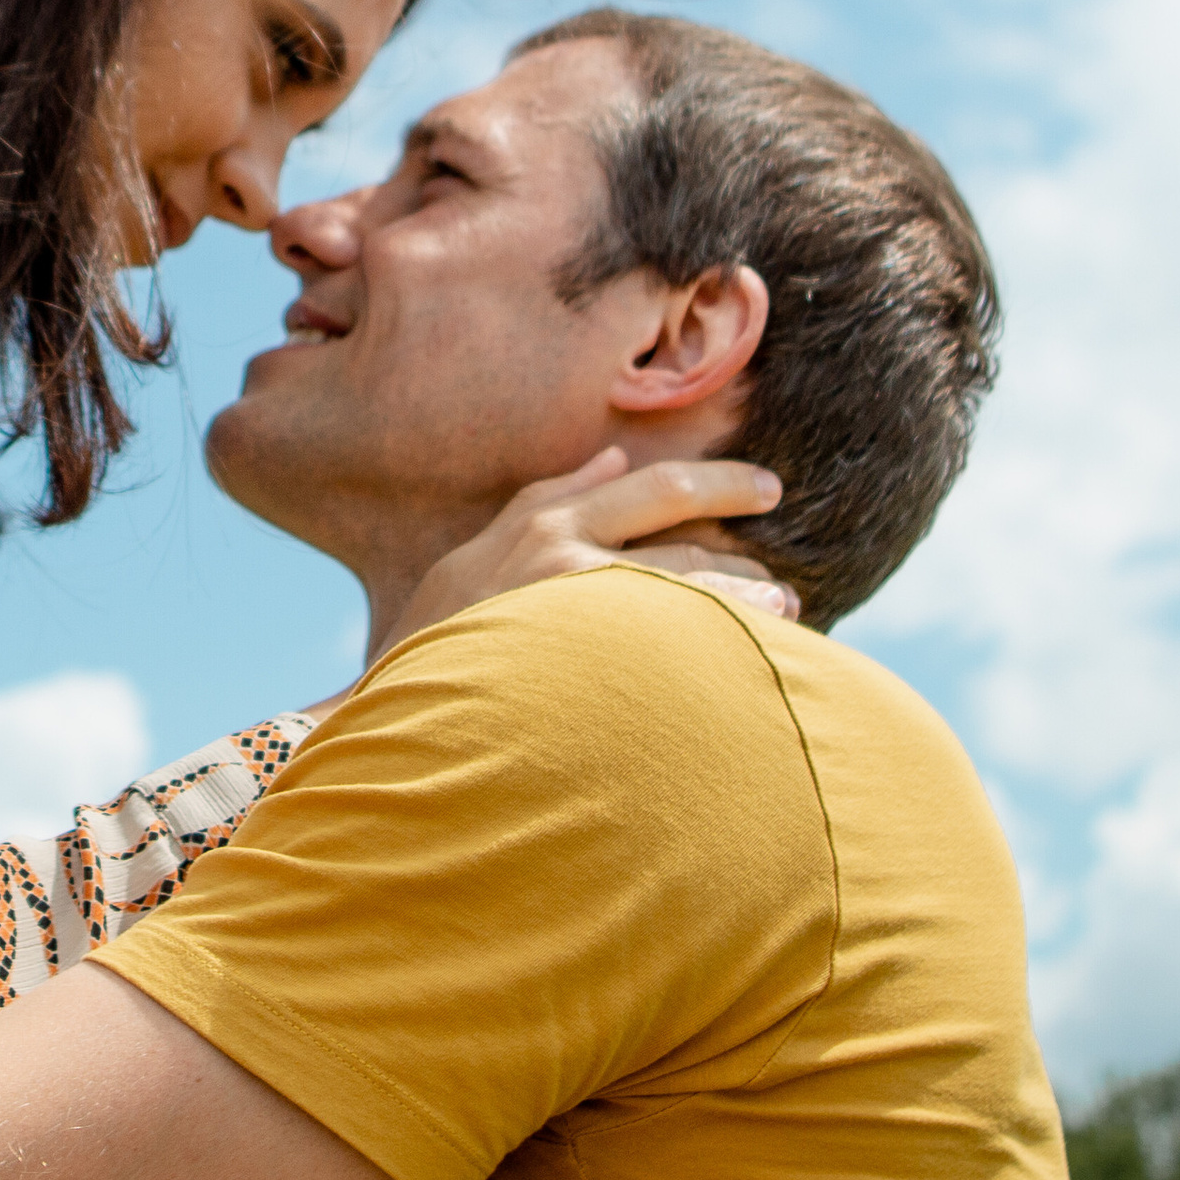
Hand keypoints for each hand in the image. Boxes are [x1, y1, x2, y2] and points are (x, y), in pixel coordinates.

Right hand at [383, 448, 797, 654]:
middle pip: (676, 524)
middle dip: (737, 524)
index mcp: (537, 529)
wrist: (394, 720)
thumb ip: (541, 506)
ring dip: (744, 596)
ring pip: (689, 585)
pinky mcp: (595, 665)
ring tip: (785, 611)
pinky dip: (721, 644)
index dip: (713, 482)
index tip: (763, 488)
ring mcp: (582, 610)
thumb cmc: (431, 648)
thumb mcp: (470, 562)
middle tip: (783, 541)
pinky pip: (677, 645)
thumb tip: (610, 460)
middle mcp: (564, 557)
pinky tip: (755, 658)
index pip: (644, 486)